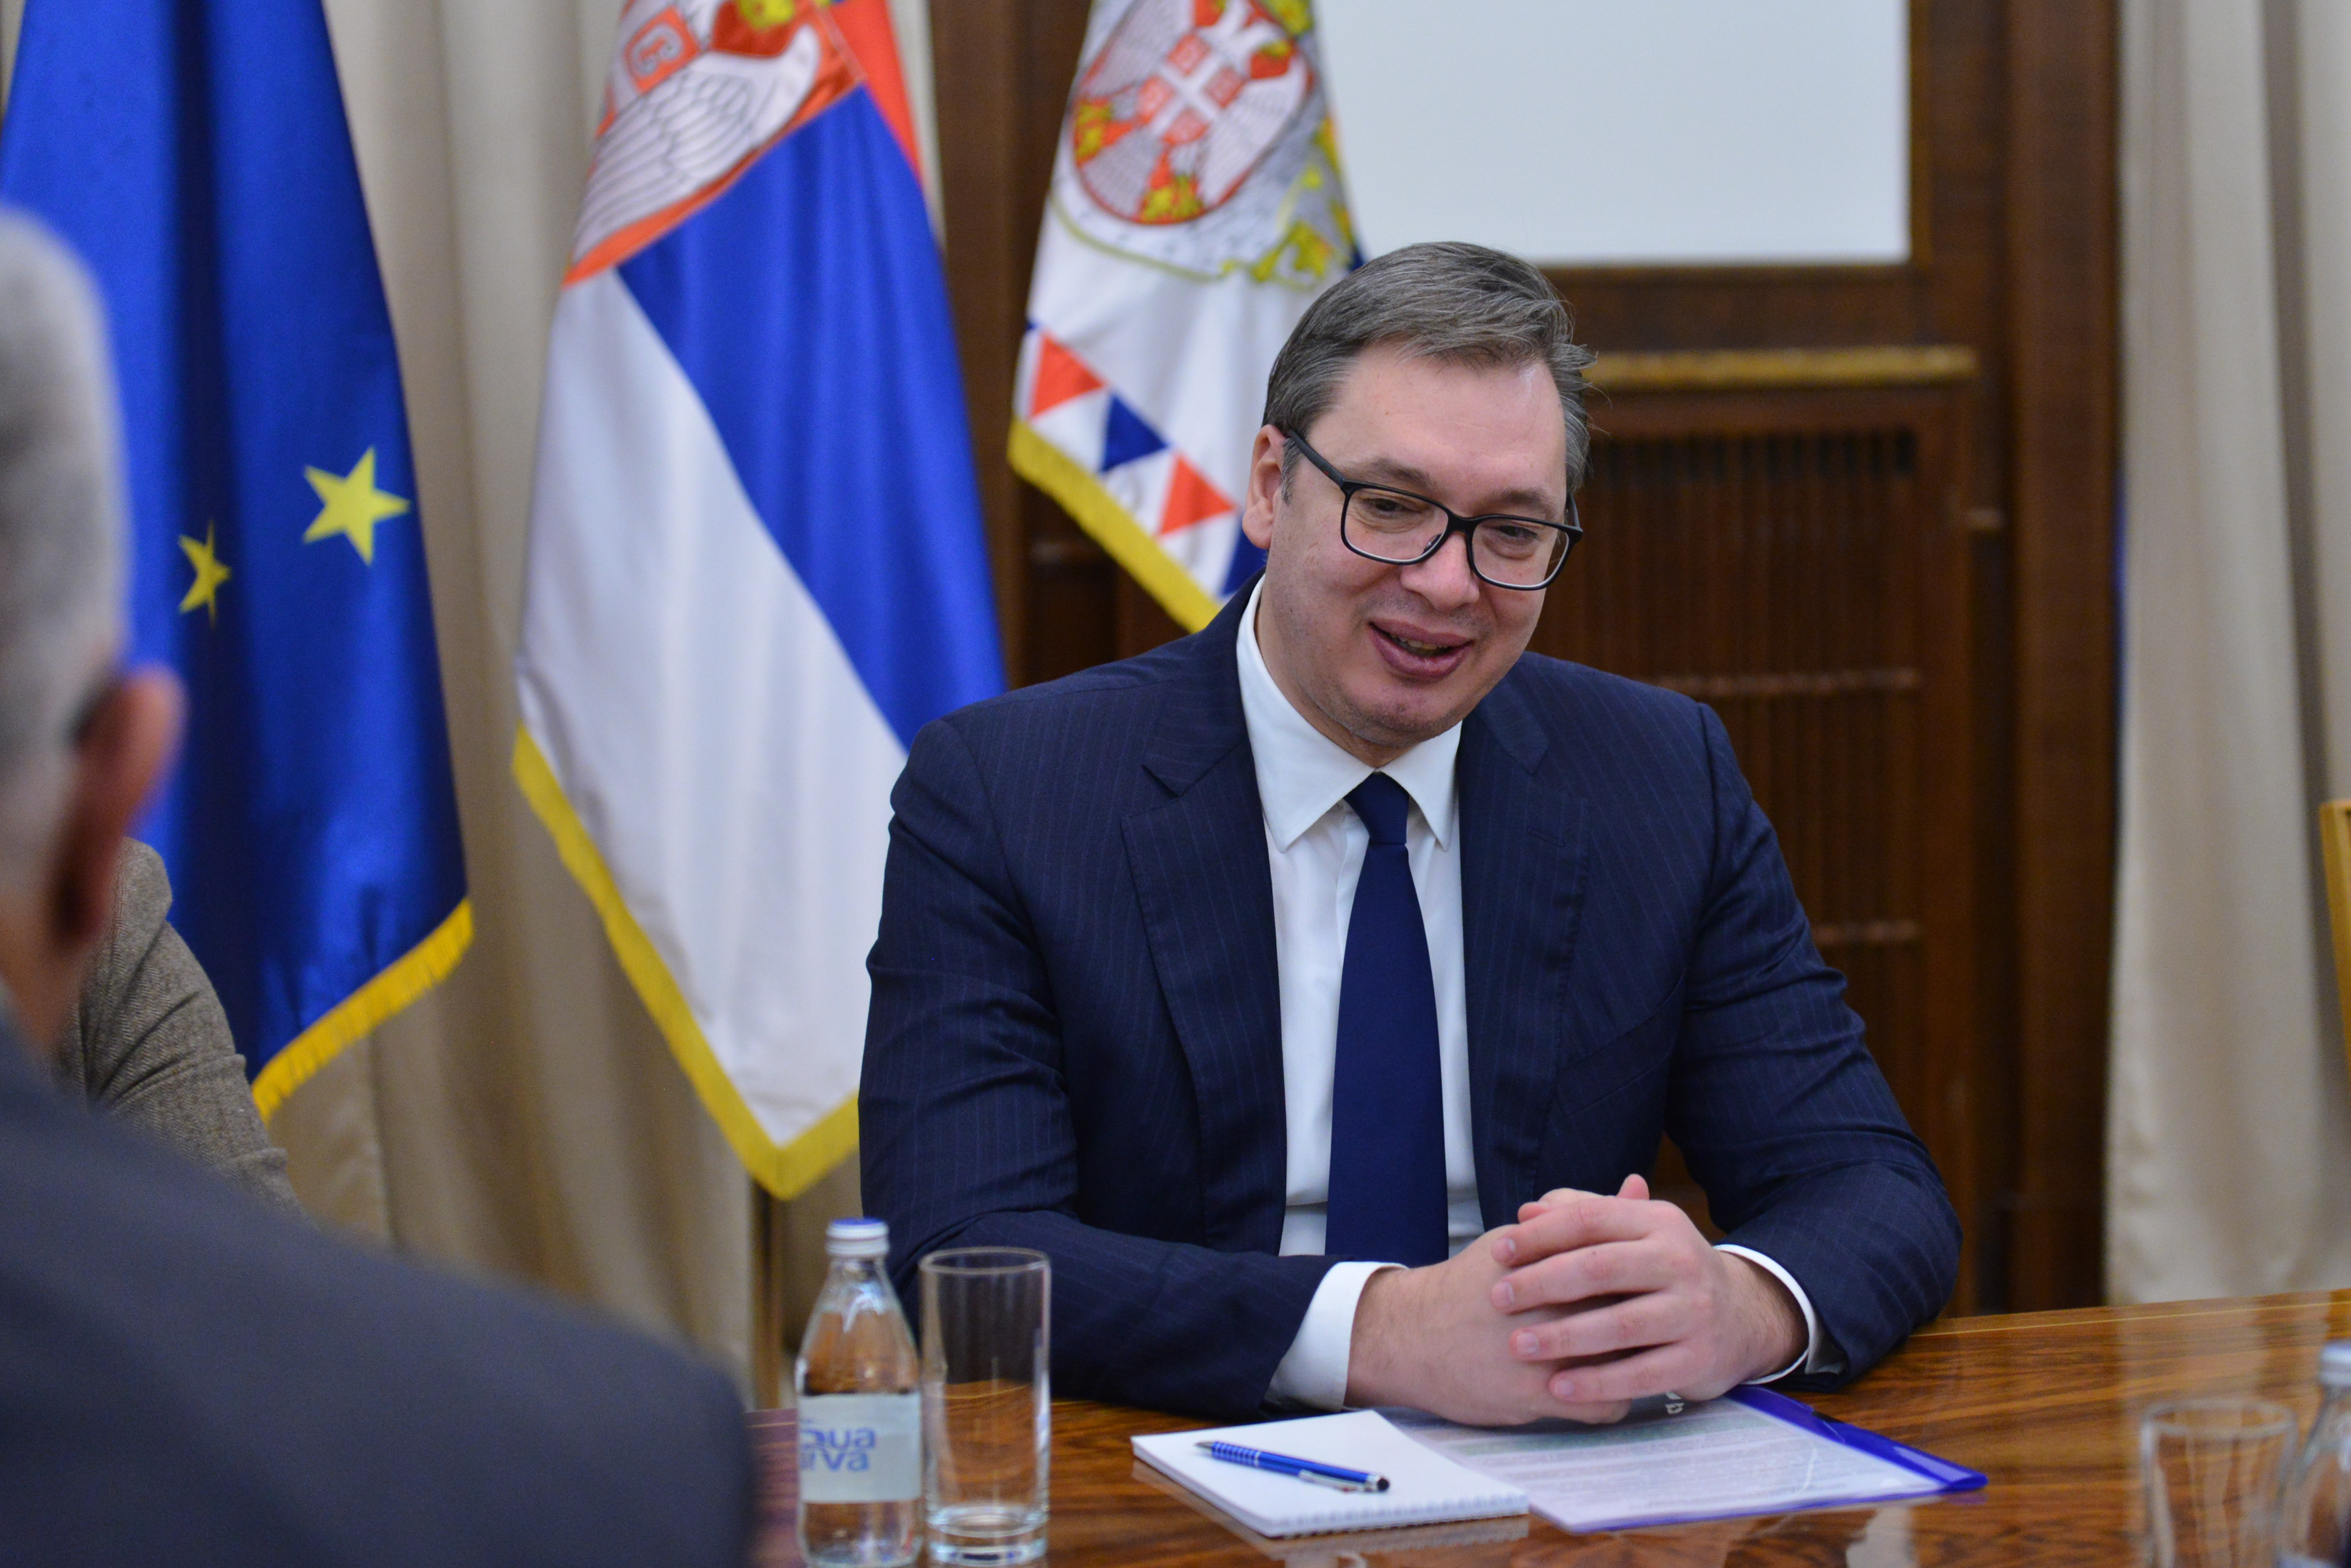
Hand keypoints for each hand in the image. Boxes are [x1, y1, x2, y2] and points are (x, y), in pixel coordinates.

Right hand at [1343, 1227, 1633, 1426]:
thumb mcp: (1522, 1239)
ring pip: (1628, 1365)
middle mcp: (1554, 1304)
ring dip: (1632, 1363)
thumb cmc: (1470, 1285)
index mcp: (1555, 1261)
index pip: (1628, 1266)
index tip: (1649, 1285)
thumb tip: (1637, 1185)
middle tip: (1648, 1322)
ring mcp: (1549, 1354)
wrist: (1414, 1337)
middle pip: (1634, 1314)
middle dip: (1647, 1321)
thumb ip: (1581, 1214)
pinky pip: (1606, 1405)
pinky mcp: (1540, 1398)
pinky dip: (1610, 1399)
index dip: (1645, 1277)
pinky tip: (1599, 1387)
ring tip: (1625, 1356)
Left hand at [1485, 1174, 1805, 1408]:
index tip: (1498, 1250)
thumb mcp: (1633, 1233)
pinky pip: (1640, 1375)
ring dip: (1562, 1337)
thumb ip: (1581, 1216)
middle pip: (1600, 1268)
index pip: (1590, 1219)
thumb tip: (1527, 1212)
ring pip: (1619, 1325)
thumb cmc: (1663, 1271)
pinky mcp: (1698, 1359)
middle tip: (1498, 1298)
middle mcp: (1681, 1261)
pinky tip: (1559, 1387)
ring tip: (1518, 1345)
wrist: (1740, 1316)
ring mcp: (1694, 1312)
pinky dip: (1597, 1383)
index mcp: (1658, 1221)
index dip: (1540, 1235)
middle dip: (1541, 1284)